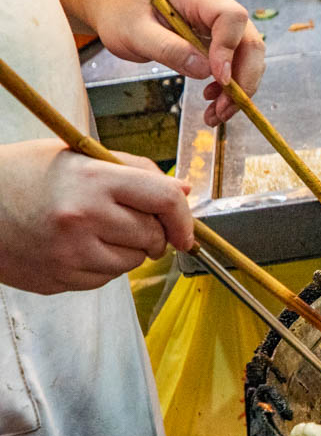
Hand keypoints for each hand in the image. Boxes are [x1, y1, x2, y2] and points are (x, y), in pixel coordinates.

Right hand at [0, 140, 193, 293]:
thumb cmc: (21, 175)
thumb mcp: (76, 156)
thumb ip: (135, 170)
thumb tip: (183, 189)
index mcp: (92, 180)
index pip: (164, 200)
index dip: (183, 217)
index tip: (185, 228)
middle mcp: (83, 218)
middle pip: (152, 236)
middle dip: (152, 233)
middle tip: (129, 221)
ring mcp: (70, 254)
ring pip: (131, 263)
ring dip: (126, 250)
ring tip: (92, 229)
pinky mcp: (59, 279)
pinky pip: (104, 279)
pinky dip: (101, 266)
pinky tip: (74, 246)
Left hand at [89, 0, 264, 126]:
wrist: (119, 5)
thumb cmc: (123, 10)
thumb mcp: (134, 31)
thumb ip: (168, 48)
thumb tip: (204, 70)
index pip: (231, 18)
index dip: (230, 49)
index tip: (219, 78)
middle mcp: (218, 11)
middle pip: (250, 44)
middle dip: (243, 80)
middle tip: (224, 108)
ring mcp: (221, 29)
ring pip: (247, 61)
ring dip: (238, 92)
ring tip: (216, 114)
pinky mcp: (218, 46)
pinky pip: (235, 70)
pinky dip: (228, 91)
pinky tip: (211, 102)